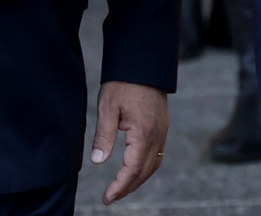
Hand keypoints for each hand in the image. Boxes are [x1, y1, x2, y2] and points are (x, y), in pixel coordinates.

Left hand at [91, 81, 168, 203]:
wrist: (143, 62)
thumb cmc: (123, 82)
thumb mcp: (107, 108)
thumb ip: (103, 137)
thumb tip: (97, 162)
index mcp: (143, 133)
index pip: (132, 169)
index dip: (120, 186)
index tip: (107, 198)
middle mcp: (157, 135)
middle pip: (145, 171)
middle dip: (128, 187)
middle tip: (111, 197)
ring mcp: (163, 130)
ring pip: (154, 164)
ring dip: (138, 179)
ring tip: (121, 187)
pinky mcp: (162, 126)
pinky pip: (158, 154)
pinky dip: (146, 167)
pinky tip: (135, 169)